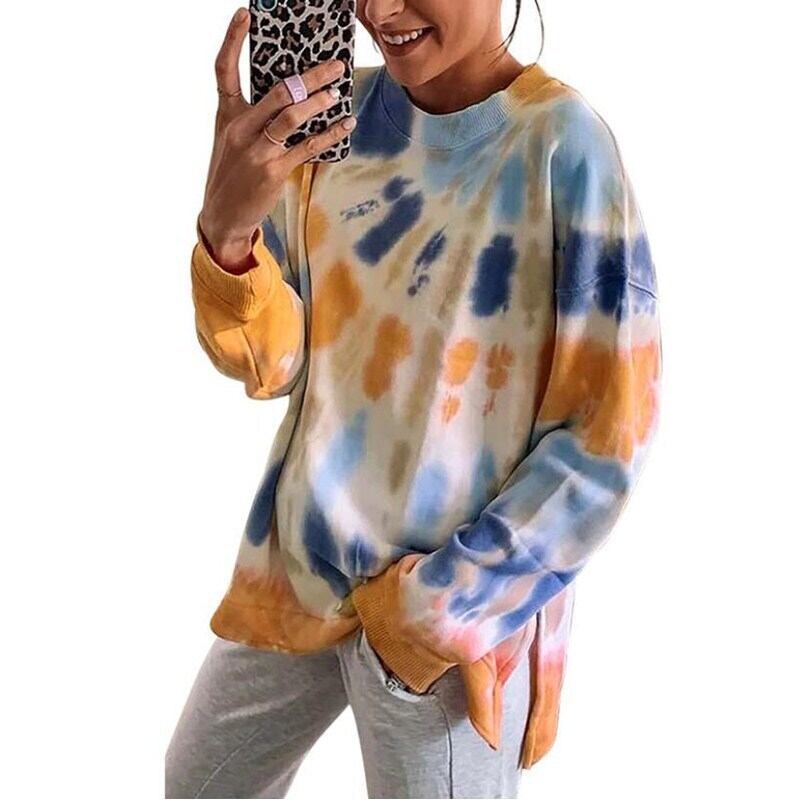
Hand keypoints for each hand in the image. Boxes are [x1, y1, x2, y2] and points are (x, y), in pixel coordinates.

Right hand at [198, 6, 356, 266]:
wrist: (223, 216)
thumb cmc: (232, 174)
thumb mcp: (231, 140)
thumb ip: (252, 116)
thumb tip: (289, 95)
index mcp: (227, 115)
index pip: (224, 69)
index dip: (233, 40)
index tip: (245, 14)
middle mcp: (240, 128)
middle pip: (277, 90)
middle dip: (309, 76)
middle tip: (334, 65)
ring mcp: (257, 150)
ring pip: (292, 116)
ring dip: (319, 101)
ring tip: (338, 92)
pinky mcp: (273, 170)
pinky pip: (307, 147)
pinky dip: (329, 135)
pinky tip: (345, 125)